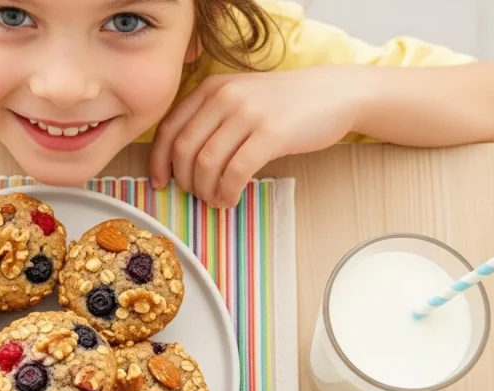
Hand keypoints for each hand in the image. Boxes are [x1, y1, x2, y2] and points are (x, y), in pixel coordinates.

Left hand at [150, 66, 367, 206]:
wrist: (334, 93)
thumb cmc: (284, 102)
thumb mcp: (240, 96)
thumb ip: (210, 116)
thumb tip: (179, 158)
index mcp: (211, 88)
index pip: (170, 128)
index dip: (159, 160)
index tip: (161, 182)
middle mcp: (224, 97)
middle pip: (184, 149)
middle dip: (184, 180)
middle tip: (195, 194)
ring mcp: (247, 114)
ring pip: (207, 163)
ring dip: (206, 190)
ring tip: (216, 199)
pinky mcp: (271, 134)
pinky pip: (235, 172)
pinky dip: (227, 192)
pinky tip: (230, 198)